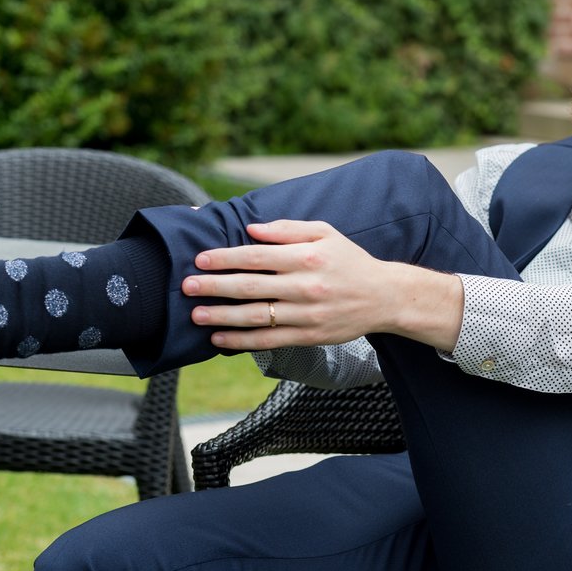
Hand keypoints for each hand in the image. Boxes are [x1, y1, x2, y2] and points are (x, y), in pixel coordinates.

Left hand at [181, 220, 462, 351]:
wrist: (384, 297)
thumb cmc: (350, 261)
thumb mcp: (325, 233)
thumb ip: (287, 229)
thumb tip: (251, 230)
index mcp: (307, 257)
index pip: (257, 257)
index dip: (226, 258)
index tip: (201, 259)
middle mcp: (306, 286)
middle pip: (251, 287)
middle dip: (215, 287)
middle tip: (187, 287)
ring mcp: (307, 314)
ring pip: (257, 317)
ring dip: (223, 316)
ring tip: (196, 315)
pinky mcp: (310, 336)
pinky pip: (270, 340)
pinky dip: (243, 341)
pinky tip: (221, 338)